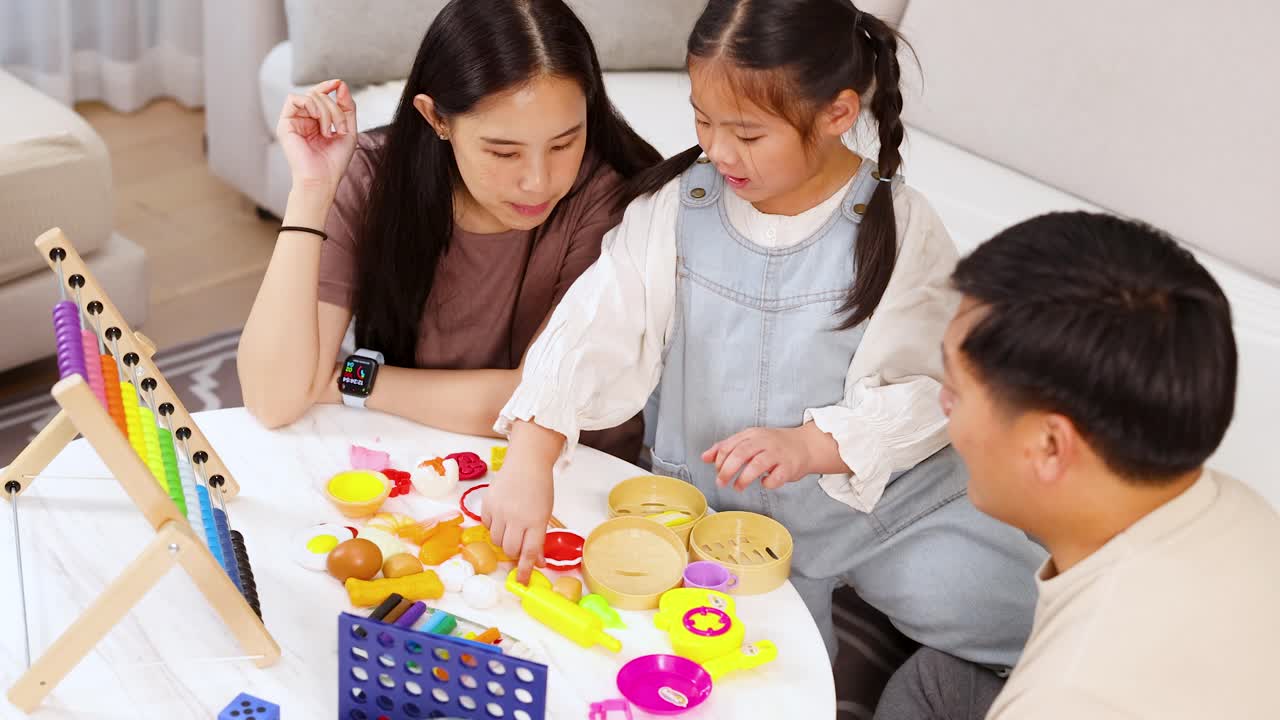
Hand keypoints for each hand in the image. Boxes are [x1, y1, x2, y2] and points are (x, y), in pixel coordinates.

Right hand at [276, 79, 358, 193]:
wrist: (322, 179)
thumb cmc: (334, 161)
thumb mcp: (348, 130)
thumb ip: (347, 107)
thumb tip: (341, 85)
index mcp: (316, 122)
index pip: (320, 96)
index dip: (328, 86)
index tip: (339, 84)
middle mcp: (303, 120)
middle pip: (319, 95)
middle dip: (335, 108)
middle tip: (339, 127)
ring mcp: (293, 121)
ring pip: (310, 96)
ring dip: (326, 110)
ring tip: (328, 130)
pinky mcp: (284, 123)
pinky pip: (295, 99)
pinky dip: (310, 105)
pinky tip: (317, 121)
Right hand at [483, 455, 552, 583]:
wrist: (526, 463)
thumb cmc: (539, 489)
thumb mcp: (545, 514)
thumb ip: (540, 539)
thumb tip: (538, 563)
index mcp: (536, 521)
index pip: (530, 552)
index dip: (525, 570)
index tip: (522, 581)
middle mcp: (517, 517)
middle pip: (510, 549)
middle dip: (514, 553)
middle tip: (518, 546)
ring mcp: (500, 510)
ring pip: (496, 540)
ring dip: (503, 540)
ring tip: (511, 526)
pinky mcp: (487, 504)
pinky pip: (487, 526)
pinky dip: (494, 526)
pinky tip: (502, 515)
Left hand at [701, 426, 815, 490]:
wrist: (806, 445)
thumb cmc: (775, 445)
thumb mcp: (749, 441)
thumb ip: (727, 448)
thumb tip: (704, 457)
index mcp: (752, 434)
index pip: (729, 445)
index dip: (719, 460)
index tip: (716, 471)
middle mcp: (764, 442)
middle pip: (740, 454)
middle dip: (727, 470)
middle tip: (721, 482)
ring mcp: (777, 454)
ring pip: (756, 465)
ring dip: (743, 479)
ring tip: (738, 487)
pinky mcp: (789, 467)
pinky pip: (775, 478)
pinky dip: (767, 483)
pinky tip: (764, 483)